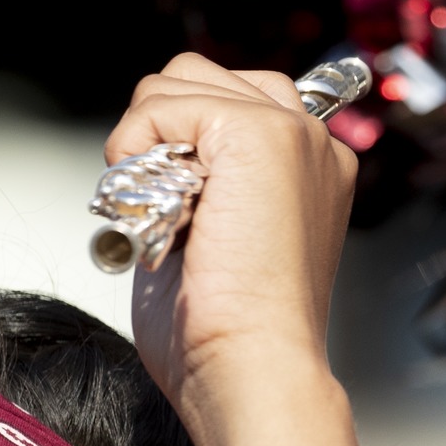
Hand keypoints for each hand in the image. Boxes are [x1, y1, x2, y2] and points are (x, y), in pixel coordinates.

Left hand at [104, 55, 355, 415]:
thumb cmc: (227, 336)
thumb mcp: (210, 240)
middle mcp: (309, 142)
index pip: (225, 101)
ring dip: (143, 144)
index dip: (175, 146)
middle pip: (198, 76)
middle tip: (161, 212)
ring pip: (174, 81)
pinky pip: (162, 105)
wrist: (252, 369)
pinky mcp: (257, 133)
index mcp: (309, 168)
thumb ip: (197, 184)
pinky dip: (136, 151)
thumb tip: (146, 154)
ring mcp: (289, 131)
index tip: (176, 218)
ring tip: (162, 214)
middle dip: (157, 134)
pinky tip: (157, 210)